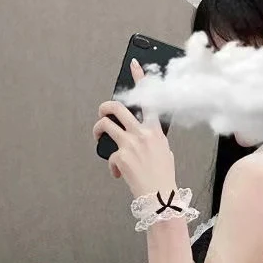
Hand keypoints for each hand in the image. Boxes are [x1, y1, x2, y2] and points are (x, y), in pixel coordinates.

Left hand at [92, 59, 175, 198]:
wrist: (161, 197)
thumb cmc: (164, 178)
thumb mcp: (164, 153)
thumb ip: (153, 141)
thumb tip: (141, 139)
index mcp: (156, 131)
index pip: (148, 99)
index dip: (140, 79)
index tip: (133, 65)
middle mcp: (142, 133)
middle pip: (117, 108)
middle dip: (105, 107)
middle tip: (102, 113)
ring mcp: (130, 144)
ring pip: (106, 124)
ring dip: (98, 129)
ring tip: (98, 137)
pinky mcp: (121, 157)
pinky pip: (110, 156)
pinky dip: (113, 166)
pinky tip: (118, 174)